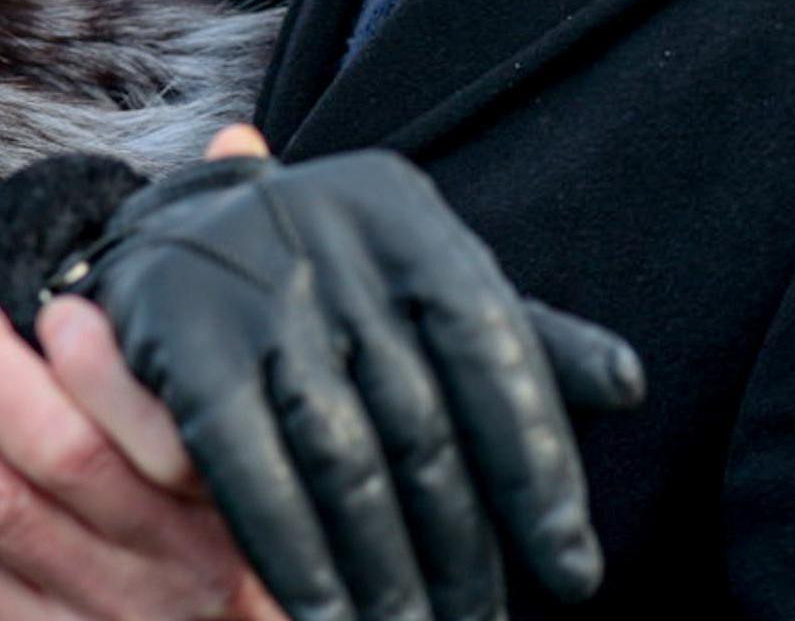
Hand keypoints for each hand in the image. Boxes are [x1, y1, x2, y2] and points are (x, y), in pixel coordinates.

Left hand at [0, 277, 281, 620]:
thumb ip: (252, 277)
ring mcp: (101, 612)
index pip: (166, 434)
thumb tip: (230, 146)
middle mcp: (167, 561)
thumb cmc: (285, 502)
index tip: (61, 307)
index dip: (105, 374)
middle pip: (60, 462)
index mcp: (232, 491)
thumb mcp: (300, 406)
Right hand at [71, 148, 645, 620]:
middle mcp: (330, 231)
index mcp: (404, 214)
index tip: (575, 573)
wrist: (166, 237)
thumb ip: (521, 339)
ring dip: (383, 571)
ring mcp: (248, 280)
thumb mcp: (418, 286)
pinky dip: (293, 553)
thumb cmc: (327, 281)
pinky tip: (324, 617)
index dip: (539, 469)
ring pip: (342, 454)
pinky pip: (248, 466)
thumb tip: (627, 385)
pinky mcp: (179, 335)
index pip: (494, 349)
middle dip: (462, 547)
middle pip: (421, 420)